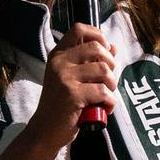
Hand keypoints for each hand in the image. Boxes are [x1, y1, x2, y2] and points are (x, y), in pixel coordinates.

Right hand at [26, 22, 116, 153]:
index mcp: (59, 55)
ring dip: (113, 85)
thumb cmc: (61, 104)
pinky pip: (104, 91)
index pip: (79, 29)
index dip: (98, 35)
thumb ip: (90, 62)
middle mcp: (60, 62)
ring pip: (104, 70)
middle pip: (97, 48)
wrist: (45, 129)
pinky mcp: (72, 94)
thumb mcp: (72, 78)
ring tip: (106, 96)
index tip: (105, 51)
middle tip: (108, 80)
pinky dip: (111, 102)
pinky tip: (105, 108)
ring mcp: (65, 77)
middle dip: (111, 64)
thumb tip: (113, 47)